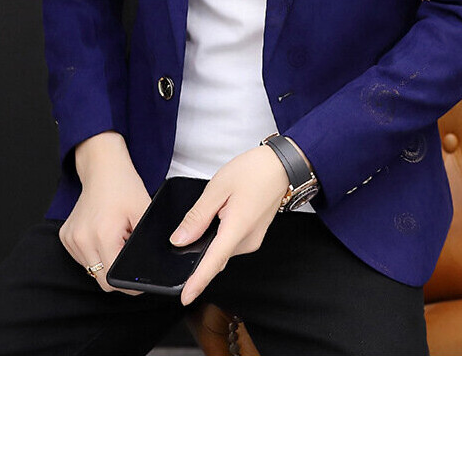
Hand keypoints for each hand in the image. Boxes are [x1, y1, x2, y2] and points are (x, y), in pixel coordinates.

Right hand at [58, 131, 151, 295]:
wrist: (103, 168)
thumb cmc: (123, 187)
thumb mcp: (144, 213)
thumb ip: (147, 241)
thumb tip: (152, 265)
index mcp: (102, 235)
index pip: (113, 279)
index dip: (129, 285)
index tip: (138, 281)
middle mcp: (82, 240)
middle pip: (101, 279)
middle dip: (117, 273)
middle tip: (128, 253)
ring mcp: (71, 239)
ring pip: (91, 270)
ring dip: (105, 262)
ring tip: (116, 239)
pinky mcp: (65, 237)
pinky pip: (82, 259)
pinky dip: (95, 254)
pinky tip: (103, 235)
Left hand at [169, 145, 289, 305]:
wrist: (282, 165)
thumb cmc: (254, 171)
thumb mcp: (217, 188)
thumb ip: (197, 216)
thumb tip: (179, 240)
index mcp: (237, 228)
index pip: (213, 262)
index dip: (197, 282)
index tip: (185, 297)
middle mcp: (247, 241)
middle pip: (216, 256)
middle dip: (199, 249)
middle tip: (195, 222)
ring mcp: (253, 239)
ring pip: (222, 248)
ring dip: (211, 239)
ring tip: (214, 207)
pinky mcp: (254, 235)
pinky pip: (231, 242)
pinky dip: (220, 235)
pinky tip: (220, 214)